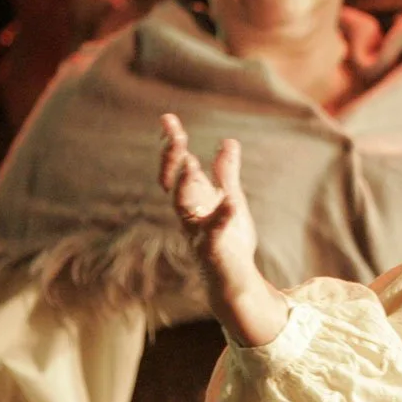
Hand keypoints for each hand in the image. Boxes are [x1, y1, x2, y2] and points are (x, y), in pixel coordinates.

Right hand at [158, 114, 286, 345]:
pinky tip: (230, 204)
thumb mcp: (230, 199)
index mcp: (194, 199)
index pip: (177, 168)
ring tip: (190, 164)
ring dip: (185, 186)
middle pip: (174, 183)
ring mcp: (197, 232)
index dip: (171, 145)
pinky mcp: (212, 251)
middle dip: (172, 160)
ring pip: (184, 207)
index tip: (167, 119)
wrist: (234, 281)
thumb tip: (228, 141)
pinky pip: (213, 234)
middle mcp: (190, 214)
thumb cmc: (228, 241)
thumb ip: (226, 174)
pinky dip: (220, 218)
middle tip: (173, 136)